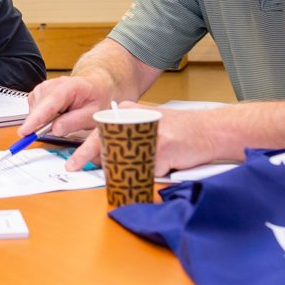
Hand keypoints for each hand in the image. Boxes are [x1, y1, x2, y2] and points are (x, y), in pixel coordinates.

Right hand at [19, 75, 107, 138]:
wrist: (94, 85)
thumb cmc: (95, 98)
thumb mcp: (93, 114)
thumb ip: (75, 122)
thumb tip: (55, 130)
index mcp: (70, 86)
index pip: (50, 103)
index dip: (36, 118)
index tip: (25, 131)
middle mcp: (52, 85)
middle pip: (38, 109)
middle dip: (43, 125)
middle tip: (62, 127)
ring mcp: (43, 88)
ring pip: (34, 112)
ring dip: (44, 122)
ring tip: (64, 117)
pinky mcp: (38, 94)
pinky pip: (34, 112)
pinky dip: (42, 118)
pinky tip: (56, 115)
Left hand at [62, 101, 223, 174]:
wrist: (211, 130)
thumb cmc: (179, 129)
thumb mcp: (148, 122)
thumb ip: (126, 133)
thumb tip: (100, 156)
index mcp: (130, 111)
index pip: (99, 131)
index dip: (85, 150)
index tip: (73, 163)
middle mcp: (138, 120)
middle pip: (107, 144)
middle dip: (93, 160)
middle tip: (77, 169)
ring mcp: (151, 133)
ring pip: (126, 160)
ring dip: (125, 171)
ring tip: (134, 170)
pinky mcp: (165, 148)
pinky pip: (148, 170)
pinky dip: (151, 174)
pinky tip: (163, 165)